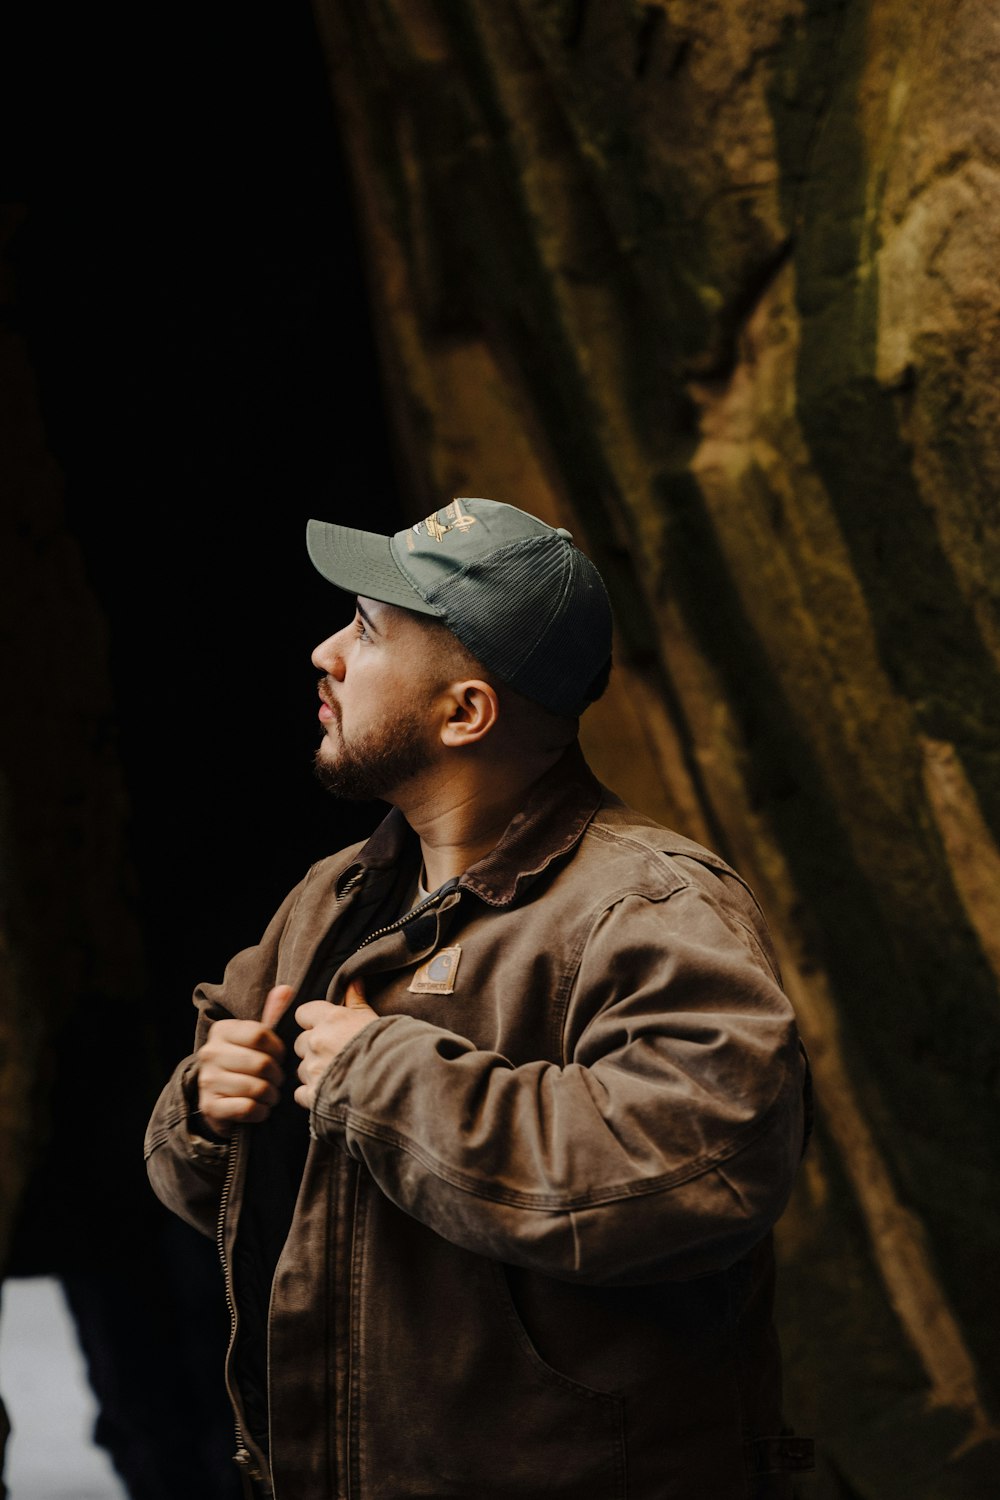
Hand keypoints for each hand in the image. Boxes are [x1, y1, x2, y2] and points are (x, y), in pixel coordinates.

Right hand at [196, 985, 295, 1136]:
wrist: (219, 1099)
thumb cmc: (244, 1063)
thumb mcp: (256, 1037)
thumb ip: (271, 1014)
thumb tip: (287, 989)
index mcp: (221, 1030)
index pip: (260, 1035)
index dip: (278, 1049)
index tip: (279, 1057)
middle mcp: (209, 1053)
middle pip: (261, 1063)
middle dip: (277, 1076)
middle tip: (278, 1080)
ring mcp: (207, 1081)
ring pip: (257, 1088)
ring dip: (271, 1095)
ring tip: (271, 1094)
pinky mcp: (209, 1106)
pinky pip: (248, 1108)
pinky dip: (261, 1111)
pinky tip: (260, 1108)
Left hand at [292, 979, 377, 1110]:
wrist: (396, 1080)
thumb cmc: (388, 1046)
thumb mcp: (372, 1018)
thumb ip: (356, 1000)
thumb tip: (353, 980)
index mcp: (330, 1019)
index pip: (302, 1013)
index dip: (312, 1022)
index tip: (325, 1029)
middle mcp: (317, 1042)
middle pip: (300, 1043)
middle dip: (312, 1049)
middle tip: (334, 1055)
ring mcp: (314, 1069)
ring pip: (301, 1069)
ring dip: (314, 1072)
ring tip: (337, 1076)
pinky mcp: (314, 1094)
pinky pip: (301, 1093)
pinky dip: (312, 1095)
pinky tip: (330, 1093)